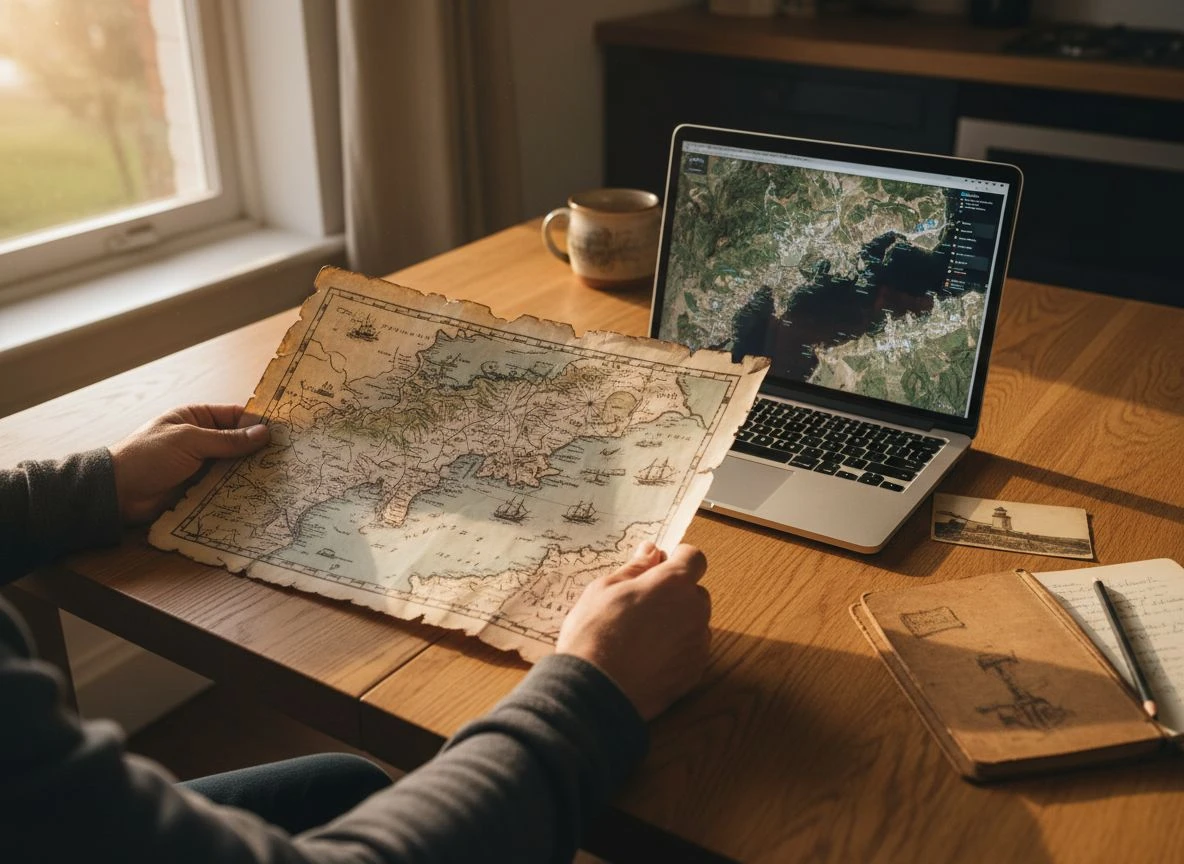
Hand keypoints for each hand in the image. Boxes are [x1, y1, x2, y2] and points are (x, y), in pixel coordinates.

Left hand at [108, 404, 269, 523]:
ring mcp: (201, 465)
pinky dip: (240, 488)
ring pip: (234, 465)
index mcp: (196, 418)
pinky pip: (226, 486)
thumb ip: (227, 439)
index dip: (257, 422)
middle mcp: (201, 440)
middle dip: (259, 449)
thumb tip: (262, 433)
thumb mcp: (189, 441)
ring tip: (280, 476)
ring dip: (252, 471)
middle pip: (238, 442)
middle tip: (288, 457)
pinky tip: (260, 493)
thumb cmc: (148, 456)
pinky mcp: (200, 488)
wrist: (117, 493)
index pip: (234, 415)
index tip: (282, 433)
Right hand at [556, 541, 710, 720]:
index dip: (678, 559)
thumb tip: (651, 551)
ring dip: (678, 622)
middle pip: (696, 592)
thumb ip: (635, 568)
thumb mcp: (604, 589)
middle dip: (676, 593)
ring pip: (695, 623)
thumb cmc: (594, 634)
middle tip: (643, 604)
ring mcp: (696, 644)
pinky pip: (692, 651)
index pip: (694, 558)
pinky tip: (649, 656)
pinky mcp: (693, 672)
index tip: (661, 565)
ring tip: (643, 634)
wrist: (596, 690)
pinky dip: (677, 649)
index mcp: (673, 583)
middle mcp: (693, 611)